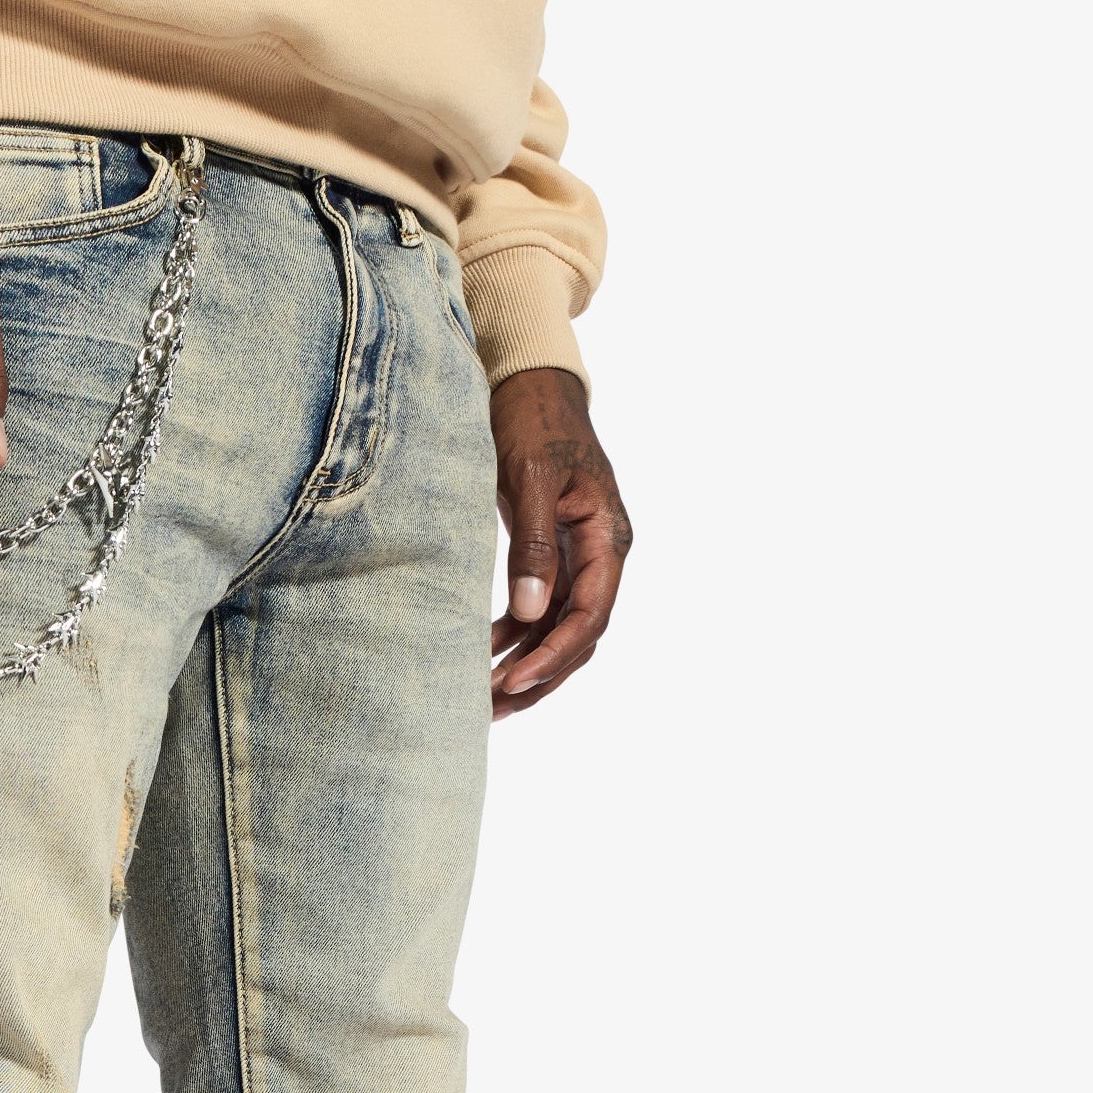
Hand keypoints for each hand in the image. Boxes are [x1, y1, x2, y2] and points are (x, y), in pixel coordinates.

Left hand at [488, 368, 632, 716]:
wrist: (529, 385)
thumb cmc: (532, 422)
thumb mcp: (529, 479)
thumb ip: (533, 547)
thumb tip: (531, 615)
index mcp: (606, 537)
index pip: (590, 615)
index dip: (554, 655)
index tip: (515, 682)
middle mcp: (600, 554)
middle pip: (578, 634)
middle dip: (539, 675)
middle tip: (494, 707)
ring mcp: (579, 558)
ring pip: (559, 629)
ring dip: (526, 664)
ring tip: (486, 699)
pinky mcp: (554, 556)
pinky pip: (542, 611)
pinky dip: (517, 636)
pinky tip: (486, 653)